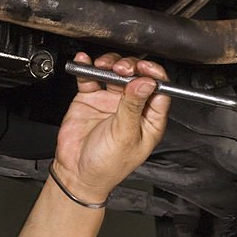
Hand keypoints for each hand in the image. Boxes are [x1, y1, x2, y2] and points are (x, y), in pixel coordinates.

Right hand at [53, 52, 170, 203]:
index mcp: (149, 120)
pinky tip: (85, 62)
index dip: (154, 75)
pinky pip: (90, 77)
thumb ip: (133, 107)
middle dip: (130, 67)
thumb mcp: (124, 135)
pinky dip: (87, 67)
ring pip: (115, 72)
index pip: (159, 90)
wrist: (76, 173)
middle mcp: (132, 108)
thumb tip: (146, 82)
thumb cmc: (107, 165)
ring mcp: (111, 101)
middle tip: (122, 69)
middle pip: (137, 76)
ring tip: (103, 66)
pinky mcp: (91, 98)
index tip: (145, 68)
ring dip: (110, 64)